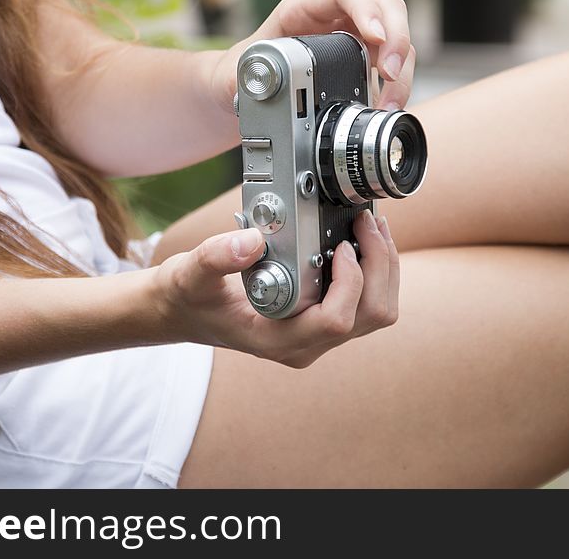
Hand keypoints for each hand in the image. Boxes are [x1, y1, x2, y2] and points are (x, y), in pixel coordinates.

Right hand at [151, 209, 399, 367]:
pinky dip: (374, 271)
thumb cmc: (189, 297)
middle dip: (380, 267)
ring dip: (384, 268)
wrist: (184, 312)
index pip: (335, 321)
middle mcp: (305, 345)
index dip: (350, 282)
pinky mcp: (323, 322)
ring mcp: (317, 337)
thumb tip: (252, 240)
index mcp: (278, 340)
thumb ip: (216, 257)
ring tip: (372, 227)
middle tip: (366, 223)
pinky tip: (362, 240)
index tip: (341, 243)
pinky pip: (367, 304)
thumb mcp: (191, 274)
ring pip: (376, 312)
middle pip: (370, 316)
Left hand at [211, 0, 414, 114]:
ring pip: (396, 39)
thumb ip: (241, 78)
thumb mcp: (230, 74)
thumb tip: (261, 83)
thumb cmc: (240, 75)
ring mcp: (354, 40)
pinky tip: (386, 109)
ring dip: (401, 70)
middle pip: (385, 9)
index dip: (364, 9)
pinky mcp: (364, 65)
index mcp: (304, 9)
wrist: (243, 95)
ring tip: (388, 103)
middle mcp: (336, 18)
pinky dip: (397, 87)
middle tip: (388, 72)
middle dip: (395, 37)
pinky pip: (393, 67)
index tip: (373, 37)